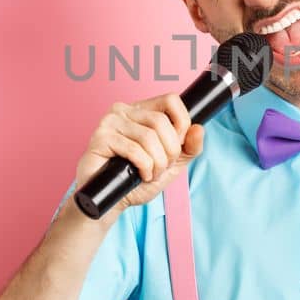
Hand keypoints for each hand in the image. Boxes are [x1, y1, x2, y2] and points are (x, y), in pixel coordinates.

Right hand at [74, 93, 205, 216]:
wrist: (112, 200)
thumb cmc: (137, 180)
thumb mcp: (171, 164)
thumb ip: (189, 147)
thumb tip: (199, 128)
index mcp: (142, 110)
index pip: (171, 100)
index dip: (182, 123)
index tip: (178, 146)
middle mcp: (124, 110)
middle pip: (161, 121)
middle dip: (169, 151)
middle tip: (161, 167)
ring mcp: (110, 122)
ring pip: (149, 136)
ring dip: (156, 163)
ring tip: (149, 174)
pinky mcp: (100, 137)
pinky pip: (134, 150)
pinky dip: (144, 167)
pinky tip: (139, 175)